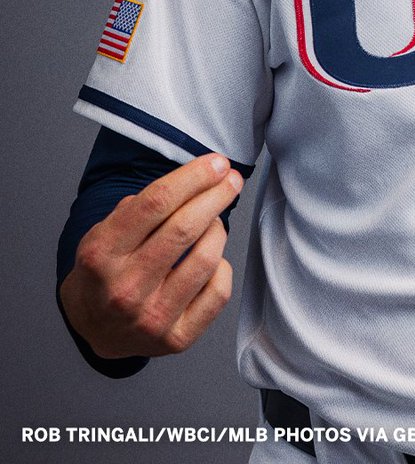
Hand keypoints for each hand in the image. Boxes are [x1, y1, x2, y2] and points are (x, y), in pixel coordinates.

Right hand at [59, 153, 243, 358]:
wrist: (94, 328)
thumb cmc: (107, 268)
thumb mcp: (105, 231)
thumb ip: (142, 205)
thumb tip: (200, 176)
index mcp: (102, 255)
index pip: (155, 204)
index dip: (193, 177)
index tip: (217, 163)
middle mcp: (124, 289)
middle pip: (184, 228)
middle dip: (216, 195)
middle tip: (232, 179)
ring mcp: (151, 318)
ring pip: (206, 258)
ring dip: (218, 228)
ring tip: (215, 219)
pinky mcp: (176, 340)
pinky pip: (218, 292)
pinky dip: (222, 266)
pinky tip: (212, 259)